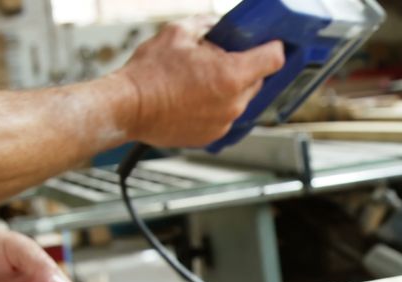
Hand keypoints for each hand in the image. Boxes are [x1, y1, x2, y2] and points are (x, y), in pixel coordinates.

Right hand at [113, 17, 285, 147]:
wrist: (128, 107)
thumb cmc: (149, 73)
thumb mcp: (178, 33)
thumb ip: (207, 25)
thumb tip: (218, 26)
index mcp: (232, 75)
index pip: (273, 59)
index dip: (274, 47)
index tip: (271, 43)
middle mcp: (234, 103)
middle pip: (257, 80)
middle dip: (245, 67)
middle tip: (222, 58)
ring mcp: (224, 123)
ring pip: (241, 99)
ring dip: (230, 88)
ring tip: (202, 79)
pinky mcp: (213, 136)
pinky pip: (225, 116)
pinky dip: (217, 106)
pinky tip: (195, 97)